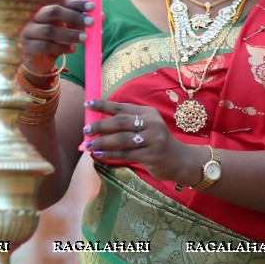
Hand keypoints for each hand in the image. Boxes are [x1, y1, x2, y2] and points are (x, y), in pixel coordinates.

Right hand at [19, 0, 93, 76]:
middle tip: (91, 23)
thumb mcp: (71, 31)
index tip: (93, 7)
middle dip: (73, 16)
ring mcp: (29, 32)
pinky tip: (72, 49)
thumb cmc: (57, 42)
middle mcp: (36, 18)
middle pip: (53, 12)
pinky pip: (44, 46)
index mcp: (47, 10)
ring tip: (84, 38)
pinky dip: (60, 48)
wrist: (41, 63)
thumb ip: (83, 23)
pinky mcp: (28, 48)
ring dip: (69, 34)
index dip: (77, 3)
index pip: (62, 1)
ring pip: (49, 30)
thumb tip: (101, 16)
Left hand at [83, 99, 198, 185]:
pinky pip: (126, 154)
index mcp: (148, 113)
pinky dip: (110, 154)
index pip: (121, 107)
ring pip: (122, 139)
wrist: (179, 160)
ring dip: (102, 142)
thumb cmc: (155, 141)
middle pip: (120, 122)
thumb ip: (126, 122)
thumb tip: (97, 122)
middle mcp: (152, 124)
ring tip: (88, 144)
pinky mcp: (152, 156)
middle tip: (85, 129)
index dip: (103, 105)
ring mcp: (153, 140)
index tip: (86, 103)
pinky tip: (98, 155)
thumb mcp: (146, 126)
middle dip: (100, 125)